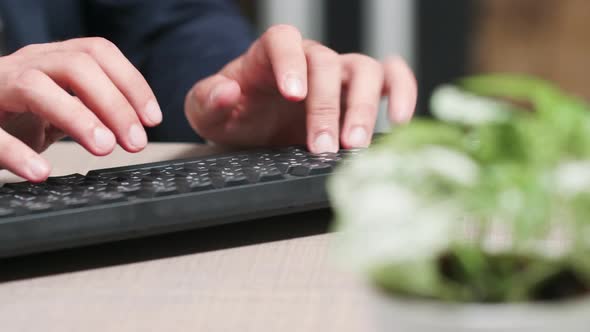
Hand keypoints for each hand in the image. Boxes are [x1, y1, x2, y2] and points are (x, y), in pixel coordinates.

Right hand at [0, 38, 161, 181]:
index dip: (131, 83)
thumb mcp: (57, 108)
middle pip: (76, 66)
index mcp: (49, 60)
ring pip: (35, 87)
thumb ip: (89, 109)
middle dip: (114, 104)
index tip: (152, 118)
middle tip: (136, 141)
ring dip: (77, 117)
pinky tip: (40, 172)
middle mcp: (23, 66)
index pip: (97, 53)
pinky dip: (17, 152)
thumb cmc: (13, 116)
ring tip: (103, 148)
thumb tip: (136, 126)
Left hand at [185, 25, 416, 152]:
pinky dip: (403, 92)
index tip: (293, 95)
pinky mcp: (359, 92)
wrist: (255, 126)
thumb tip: (226, 91)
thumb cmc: (236, 114)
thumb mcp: (207, 112)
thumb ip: (209, 100)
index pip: (283, 40)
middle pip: (327, 64)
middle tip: (322, 148)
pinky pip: (392, 78)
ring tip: (355, 145)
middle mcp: (308, 59)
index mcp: (268, 56)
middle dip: (327, 108)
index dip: (290, 63)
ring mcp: (338, 74)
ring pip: (365, 70)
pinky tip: (401, 119)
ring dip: (365, 108)